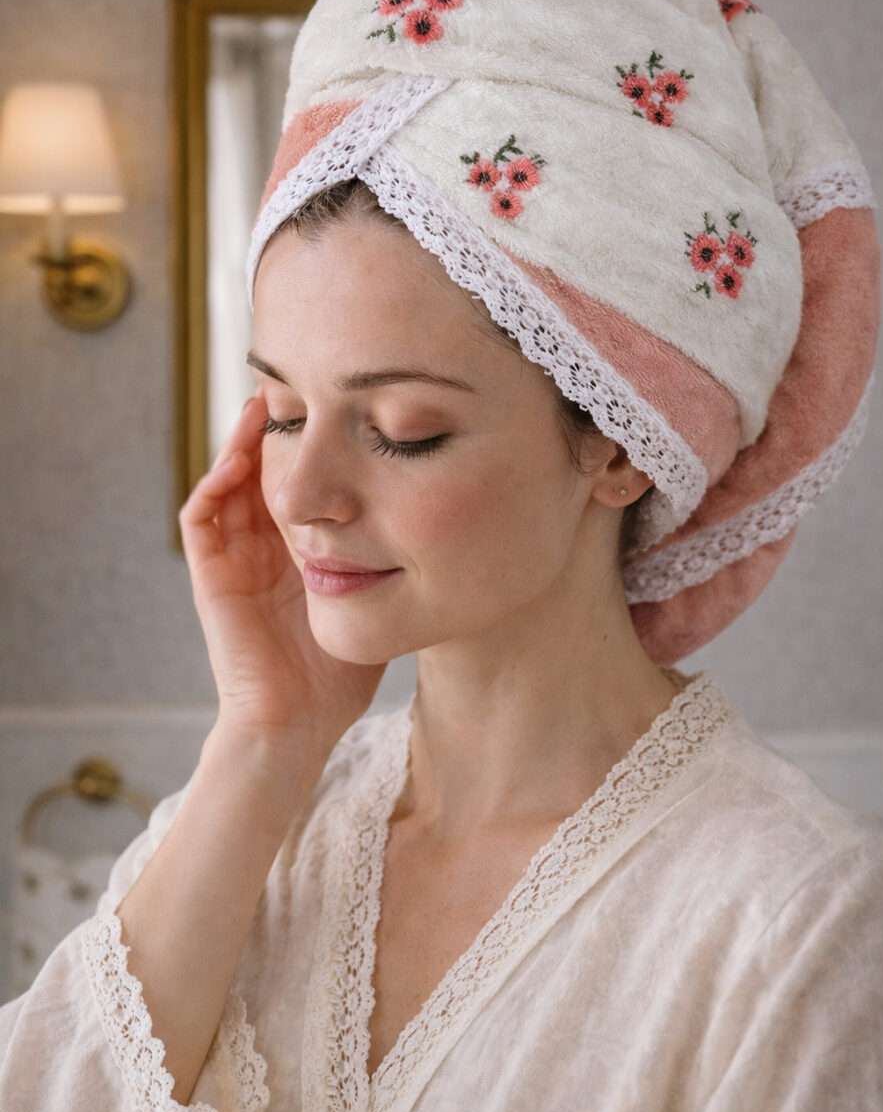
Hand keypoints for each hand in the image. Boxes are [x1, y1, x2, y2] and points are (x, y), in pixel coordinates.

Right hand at [178, 387, 387, 763]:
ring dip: (242, 443)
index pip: (303, 481)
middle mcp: (263, 548)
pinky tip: (241, 459)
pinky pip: (201, 519)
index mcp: (299, 551)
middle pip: (262, 470)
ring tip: (265, 405)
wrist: (298, 726)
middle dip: (277, 429)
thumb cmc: (341, 675)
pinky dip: (215, 485)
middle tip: (296, 385)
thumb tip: (452, 521)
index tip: (340, 407)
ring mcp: (234, 560)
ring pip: (228, 483)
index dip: (314, 443)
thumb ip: (397, 562)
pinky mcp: (211, 578)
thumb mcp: (379, 599)